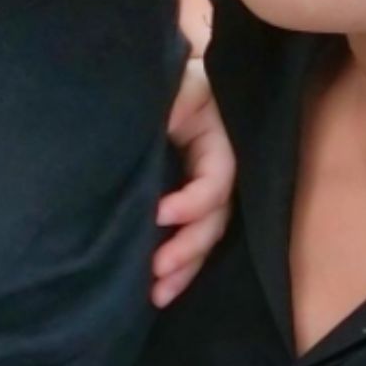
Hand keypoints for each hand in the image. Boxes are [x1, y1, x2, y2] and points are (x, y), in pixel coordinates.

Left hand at [152, 55, 234, 306]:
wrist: (147, 70)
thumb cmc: (164, 75)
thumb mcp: (171, 82)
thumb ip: (171, 101)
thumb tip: (164, 122)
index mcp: (218, 139)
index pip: (217, 179)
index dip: (193, 201)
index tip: (158, 213)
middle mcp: (215, 168)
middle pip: (214, 218)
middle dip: (188, 249)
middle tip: (157, 272)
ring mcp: (198, 184)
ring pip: (202, 235)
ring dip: (183, 267)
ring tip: (156, 295)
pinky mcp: (177, 195)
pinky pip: (183, 233)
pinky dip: (173, 261)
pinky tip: (154, 287)